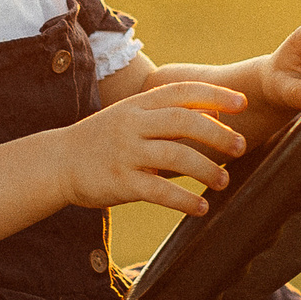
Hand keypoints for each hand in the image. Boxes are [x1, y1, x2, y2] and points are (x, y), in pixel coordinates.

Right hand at [50, 81, 249, 216]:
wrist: (57, 162)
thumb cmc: (102, 140)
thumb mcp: (129, 117)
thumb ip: (164, 114)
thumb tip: (213, 113)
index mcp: (137, 105)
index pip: (181, 91)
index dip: (215, 94)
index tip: (243, 103)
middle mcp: (132, 124)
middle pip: (183, 121)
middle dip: (218, 133)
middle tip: (241, 146)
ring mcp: (125, 153)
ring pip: (176, 156)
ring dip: (206, 169)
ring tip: (224, 181)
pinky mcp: (120, 183)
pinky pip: (159, 192)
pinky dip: (185, 200)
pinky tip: (201, 207)